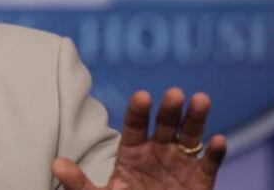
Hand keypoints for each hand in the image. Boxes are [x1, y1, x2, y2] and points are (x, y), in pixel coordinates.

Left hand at [52, 88, 226, 189]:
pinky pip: (210, 163)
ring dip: (196, 118)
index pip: (134, 124)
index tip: (142, 96)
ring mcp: (181, 162)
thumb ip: (80, 183)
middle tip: (174, 93)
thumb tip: (56, 164)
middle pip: (164, 124)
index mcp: (133, 150)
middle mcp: (158, 149)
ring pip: (190, 135)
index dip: (138, 111)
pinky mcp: (201, 179)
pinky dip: (215, 152)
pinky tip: (218, 141)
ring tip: (201, 100)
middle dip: (169, 108)